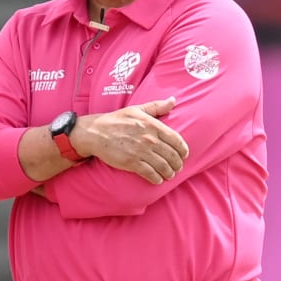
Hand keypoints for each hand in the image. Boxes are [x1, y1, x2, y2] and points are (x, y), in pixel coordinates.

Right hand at [70, 98, 189, 183]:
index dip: (183, 150)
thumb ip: (157, 107)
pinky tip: (158, 179)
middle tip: (178, 167)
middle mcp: (149, 139)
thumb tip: (172, 100)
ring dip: (169, 172)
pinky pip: (150, 173)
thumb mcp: (137, 109)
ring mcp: (141, 152)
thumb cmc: (117, 120)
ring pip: (163, 166)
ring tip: (169, 174)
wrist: (96, 132)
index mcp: (152, 125)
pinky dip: (156, 178)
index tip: (184, 154)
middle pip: (172, 155)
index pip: (176, 140)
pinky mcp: (132, 162)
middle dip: (178, 164)